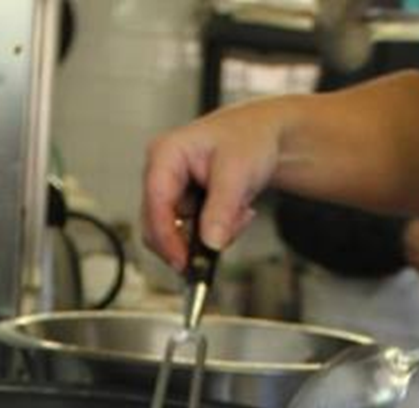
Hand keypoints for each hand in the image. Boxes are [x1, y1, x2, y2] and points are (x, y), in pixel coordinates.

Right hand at [142, 106, 278, 270]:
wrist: (263, 136)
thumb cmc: (248, 138)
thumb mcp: (238, 171)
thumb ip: (222, 209)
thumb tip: (211, 243)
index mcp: (165, 154)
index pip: (155, 203)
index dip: (166, 238)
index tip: (183, 262)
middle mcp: (161, 174)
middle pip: (158, 226)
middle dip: (193, 239)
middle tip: (225, 237)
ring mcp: (171, 192)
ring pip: (177, 235)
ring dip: (211, 235)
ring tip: (239, 214)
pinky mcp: (184, 206)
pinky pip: (191, 234)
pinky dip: (217, 232)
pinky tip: (235, 213)